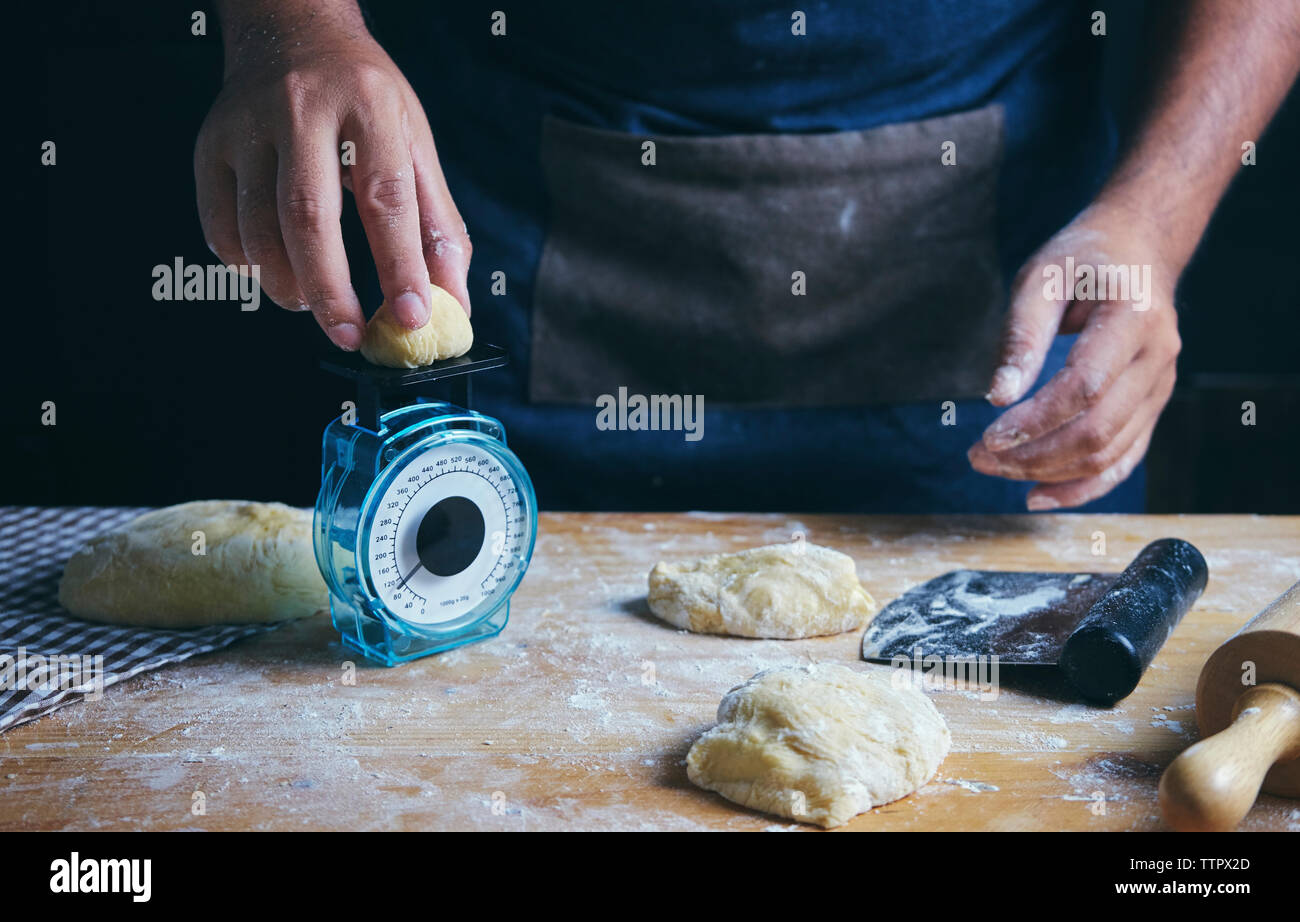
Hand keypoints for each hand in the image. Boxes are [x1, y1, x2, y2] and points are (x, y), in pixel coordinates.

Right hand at [194, 14, 470, 348]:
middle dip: (331, 291)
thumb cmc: (363, 98)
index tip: (410, 317)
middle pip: (309, 217)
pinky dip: (250, 265)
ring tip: (317, 304)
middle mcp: (302, 108)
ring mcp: (246, 126)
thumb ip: (437, 225)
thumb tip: (452, 303)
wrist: (291, 31)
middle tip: (351, 336)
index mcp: (369, 103)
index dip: (399, 266)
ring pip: (257, 230)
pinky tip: (278, 267)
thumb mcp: (415, 143)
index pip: (386, 197)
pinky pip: (221, 228)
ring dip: (289, 286)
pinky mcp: (209, 147)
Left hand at [968, 201, 1181, 508]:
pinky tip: (1038, 495)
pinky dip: (1084, 485)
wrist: (1138, 249)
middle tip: (978, 458)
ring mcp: (1161, 386)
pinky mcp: (1152, 405)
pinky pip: (1124, 459)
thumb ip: (1021, 335)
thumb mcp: (1042, 278)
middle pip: (1098, 429)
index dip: (1035, 420)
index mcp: (1134, 319)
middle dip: (1034, 454)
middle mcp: (1158, 358)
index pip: (1085, 387)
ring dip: (1049, 472)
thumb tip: (998, 396)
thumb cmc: (1082, 259)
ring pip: (1110, 452)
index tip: (987, 437)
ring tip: (995, 468)